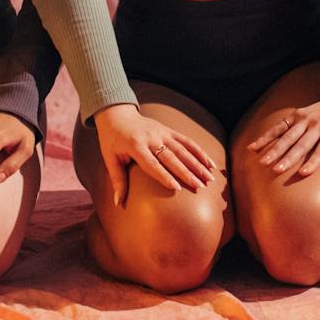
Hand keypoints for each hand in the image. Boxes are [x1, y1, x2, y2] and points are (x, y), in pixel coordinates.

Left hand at [91, 103, 216, 205]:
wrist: (117, 115)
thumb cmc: (111, 140)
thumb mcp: (110, 159)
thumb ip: (117, 180)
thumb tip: (118, 203)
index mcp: (135, 146)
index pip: (153, 164)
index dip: (165, 176)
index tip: (177, 188)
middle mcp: (151, 138)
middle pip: (172, 157)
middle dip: (187, 172)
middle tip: (200, 186)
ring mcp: (162, 132)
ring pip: (183, 149)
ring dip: (197, 163)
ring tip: (209, 178)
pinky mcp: (168, 130)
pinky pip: (186, 140)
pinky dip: (199, 151)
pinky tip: (210, 163)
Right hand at [248, 90, 319, 187]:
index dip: (313, 163)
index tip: (302, 174)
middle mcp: (318, 125)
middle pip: (301, 144)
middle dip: (288, 158)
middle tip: (275, 170)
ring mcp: (306, 118)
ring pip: (287, 136)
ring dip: (274, 148)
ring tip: (263, 161)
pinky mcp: (297, 114)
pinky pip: (279, 127)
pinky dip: (266, 136)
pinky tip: (253, 146)